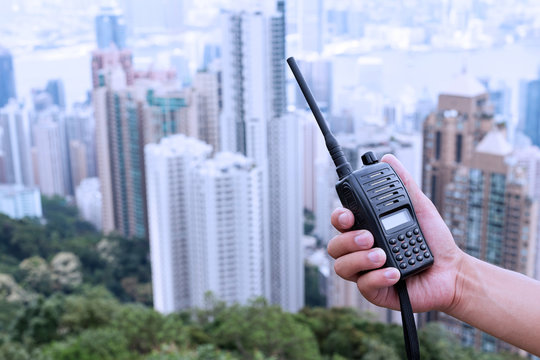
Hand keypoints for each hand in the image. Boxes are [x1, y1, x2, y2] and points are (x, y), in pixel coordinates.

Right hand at [327, 154, 465, 312]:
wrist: (452, 271)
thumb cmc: (433, 240)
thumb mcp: (419, 207)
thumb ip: (403, 183)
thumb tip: (388, 158)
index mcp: (366, 229)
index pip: (340, 222)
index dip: (338, 217)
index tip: (349, 215)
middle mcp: (361, 250)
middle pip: (334, 245)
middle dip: (347, 240)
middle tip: (368, 237)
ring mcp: (366, 271)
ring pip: (342, 267)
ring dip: (359, 259)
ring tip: (382, 255)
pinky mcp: (375, 291)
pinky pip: (363, 286)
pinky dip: (377, 278)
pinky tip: (394, 273)